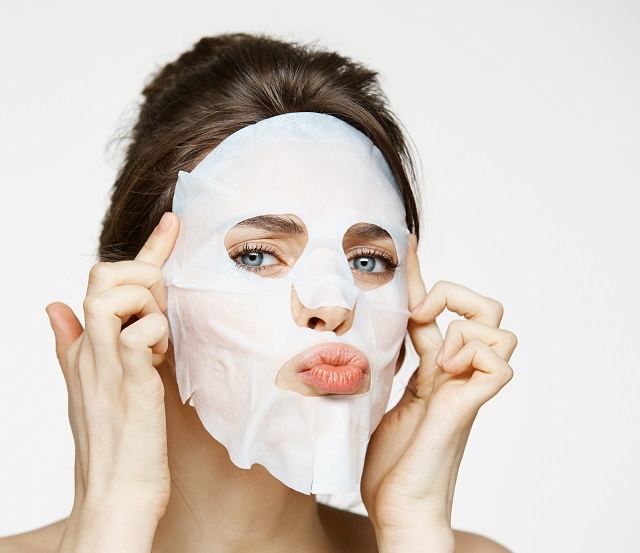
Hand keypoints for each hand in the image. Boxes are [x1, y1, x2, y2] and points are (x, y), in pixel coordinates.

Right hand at [46, 213, 178, 551]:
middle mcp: (88, 349)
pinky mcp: (128, 381)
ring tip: (157, 341)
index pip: (104, 285)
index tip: (173, 224)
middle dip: (141, 276)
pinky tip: (159, 362)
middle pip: (101, 274)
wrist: (114, 498)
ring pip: (112, 292)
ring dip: (146, 303)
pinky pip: (140, 331)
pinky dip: (156, 335)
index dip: (145, 250)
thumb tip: (52, 306)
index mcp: (83, 348)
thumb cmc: (114, 445)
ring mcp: (104, 363)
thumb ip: (73, 345)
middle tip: (161, 314)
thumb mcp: (91, 388)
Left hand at [361, 235, 516, 552]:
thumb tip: (352, 338)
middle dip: (455, 294)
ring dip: (464, 326)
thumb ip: (376, 369)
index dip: (418, 278)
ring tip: (435, 354)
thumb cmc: (385, 466)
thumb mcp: (371, 401)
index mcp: (430, 372)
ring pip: (500, 328)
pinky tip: (445, 368)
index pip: (432, 312)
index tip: (402, 246)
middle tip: (420, 316)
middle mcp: (454, 374)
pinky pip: (502, 360)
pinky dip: (474, 352)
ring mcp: (466, 388)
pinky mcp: (470, 404)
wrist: (397, 507)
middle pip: (486, 309)